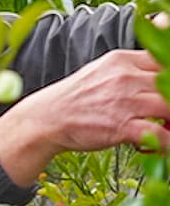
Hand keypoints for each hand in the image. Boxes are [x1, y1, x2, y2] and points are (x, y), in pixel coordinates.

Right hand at [0, 49, 169, 186]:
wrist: (47, 119)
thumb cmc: (77, 99)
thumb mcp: (103, 71)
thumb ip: (132, 68)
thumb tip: (159, 66)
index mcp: (122, 60)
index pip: (164, 58)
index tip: (167, 88)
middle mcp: (126, 77)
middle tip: (166, 114)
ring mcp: (124, 101)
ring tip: (168, 127)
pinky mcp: (121, 126)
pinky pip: (160, 135)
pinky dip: (169, 144)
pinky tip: (165, 147)